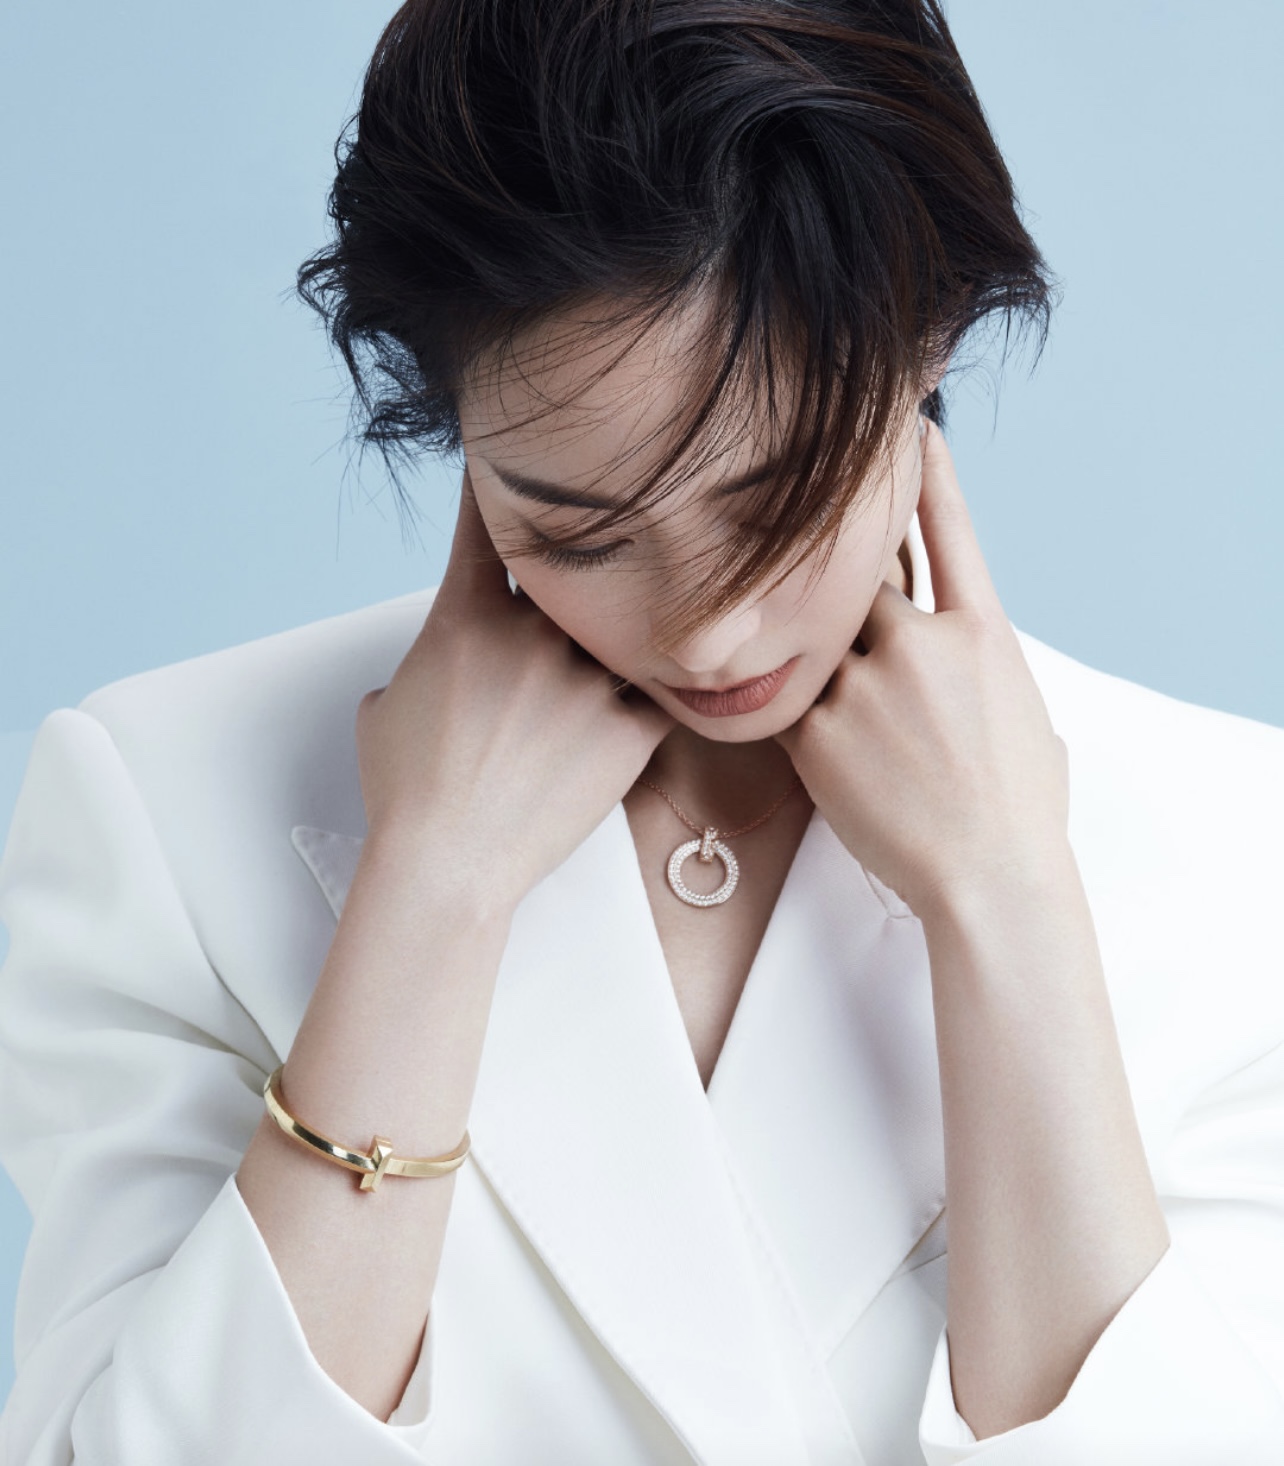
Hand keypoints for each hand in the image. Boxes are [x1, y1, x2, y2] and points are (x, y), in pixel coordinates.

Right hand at [356, 467, 674, 910]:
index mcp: (466, 617)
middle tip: (583, 607)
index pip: (487, 525)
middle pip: (574, 582)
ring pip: (622, 637)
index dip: (501, 488)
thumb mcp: (383, 706)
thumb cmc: (403, 790)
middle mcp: (532, 633)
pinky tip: (649, 714)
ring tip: (615, 676)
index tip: (521, 462)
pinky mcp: (627, 730)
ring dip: (617, 650)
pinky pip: (657, 696)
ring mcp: (585, 679)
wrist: (447, 862)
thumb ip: (422, 662)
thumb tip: (436, 665)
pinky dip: (653, 700)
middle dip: (580, 587)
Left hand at [774, 421, 1069, 917]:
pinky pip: (795, 706)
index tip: (910, 431)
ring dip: (833, 675)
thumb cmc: (1018, 806)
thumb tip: (963, 651)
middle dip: (850, 594)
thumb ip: (981, 663)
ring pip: (823, 648)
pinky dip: (810, 725)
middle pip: (862, 582)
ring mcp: (864, 683)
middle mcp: (919, 642)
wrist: (988, 876)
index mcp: (982, 633)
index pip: (949, 531)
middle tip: (839, 606)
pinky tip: (848, 768)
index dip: (927, 477)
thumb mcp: (1023, 712)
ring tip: (868, 730)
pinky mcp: (816, 731)